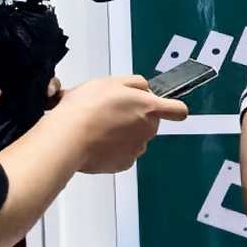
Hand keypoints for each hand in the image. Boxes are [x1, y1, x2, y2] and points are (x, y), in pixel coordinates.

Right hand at [58, 75, 186, 176]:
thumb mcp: (112, 81)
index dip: (172, 108)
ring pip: (135, 139)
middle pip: (150, 123)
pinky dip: (112, 149)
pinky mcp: (123, 164)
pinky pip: (122, 154)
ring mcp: (137, 149)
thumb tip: (146, 89)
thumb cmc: (87, 106)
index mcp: (149, 108)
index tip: (166, 109)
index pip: (178, 110)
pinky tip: (96, 142)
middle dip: (135, 117)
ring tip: (98, 127)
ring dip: (122, 134)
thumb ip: (135, 83)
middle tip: (110, 112)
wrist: (69, 136)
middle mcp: (148, 130)